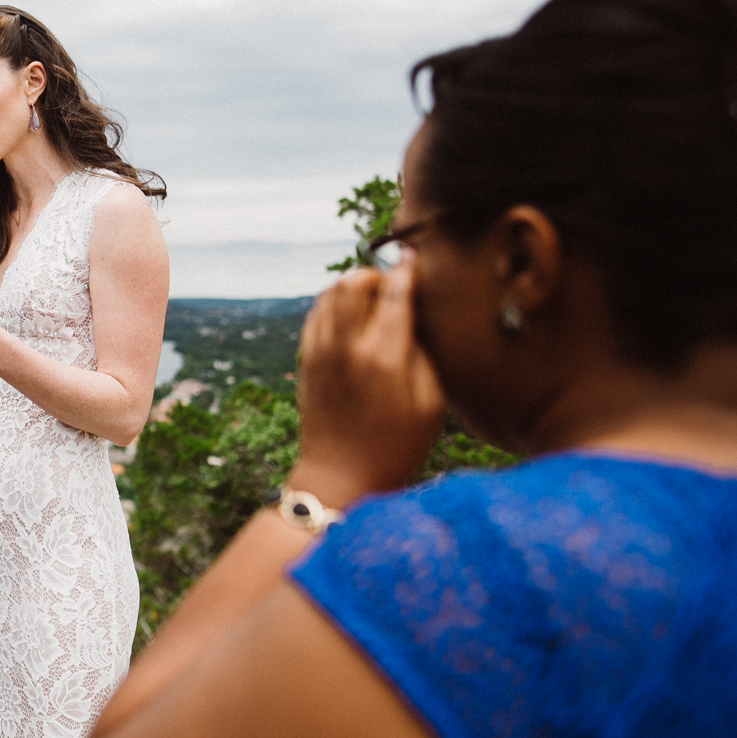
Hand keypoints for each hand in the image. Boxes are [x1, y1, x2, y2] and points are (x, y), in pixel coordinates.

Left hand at [292, 259, 444, 508]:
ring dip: (351, 286)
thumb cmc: (397, 446)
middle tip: (392, 290)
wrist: (340, 476)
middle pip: (353, 280)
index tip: (415, 261)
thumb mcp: (430, 403)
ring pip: (328, 292)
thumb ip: (423, 353)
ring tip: (372, 302)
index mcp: (384, 356)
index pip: (394, 292)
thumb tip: (412, 317)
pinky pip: (315, 313)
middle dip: (375, 275)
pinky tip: (350, 319)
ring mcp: (320, 351)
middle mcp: (346, 346)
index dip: (407, 270)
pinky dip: (332, 304)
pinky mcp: (305, 360)